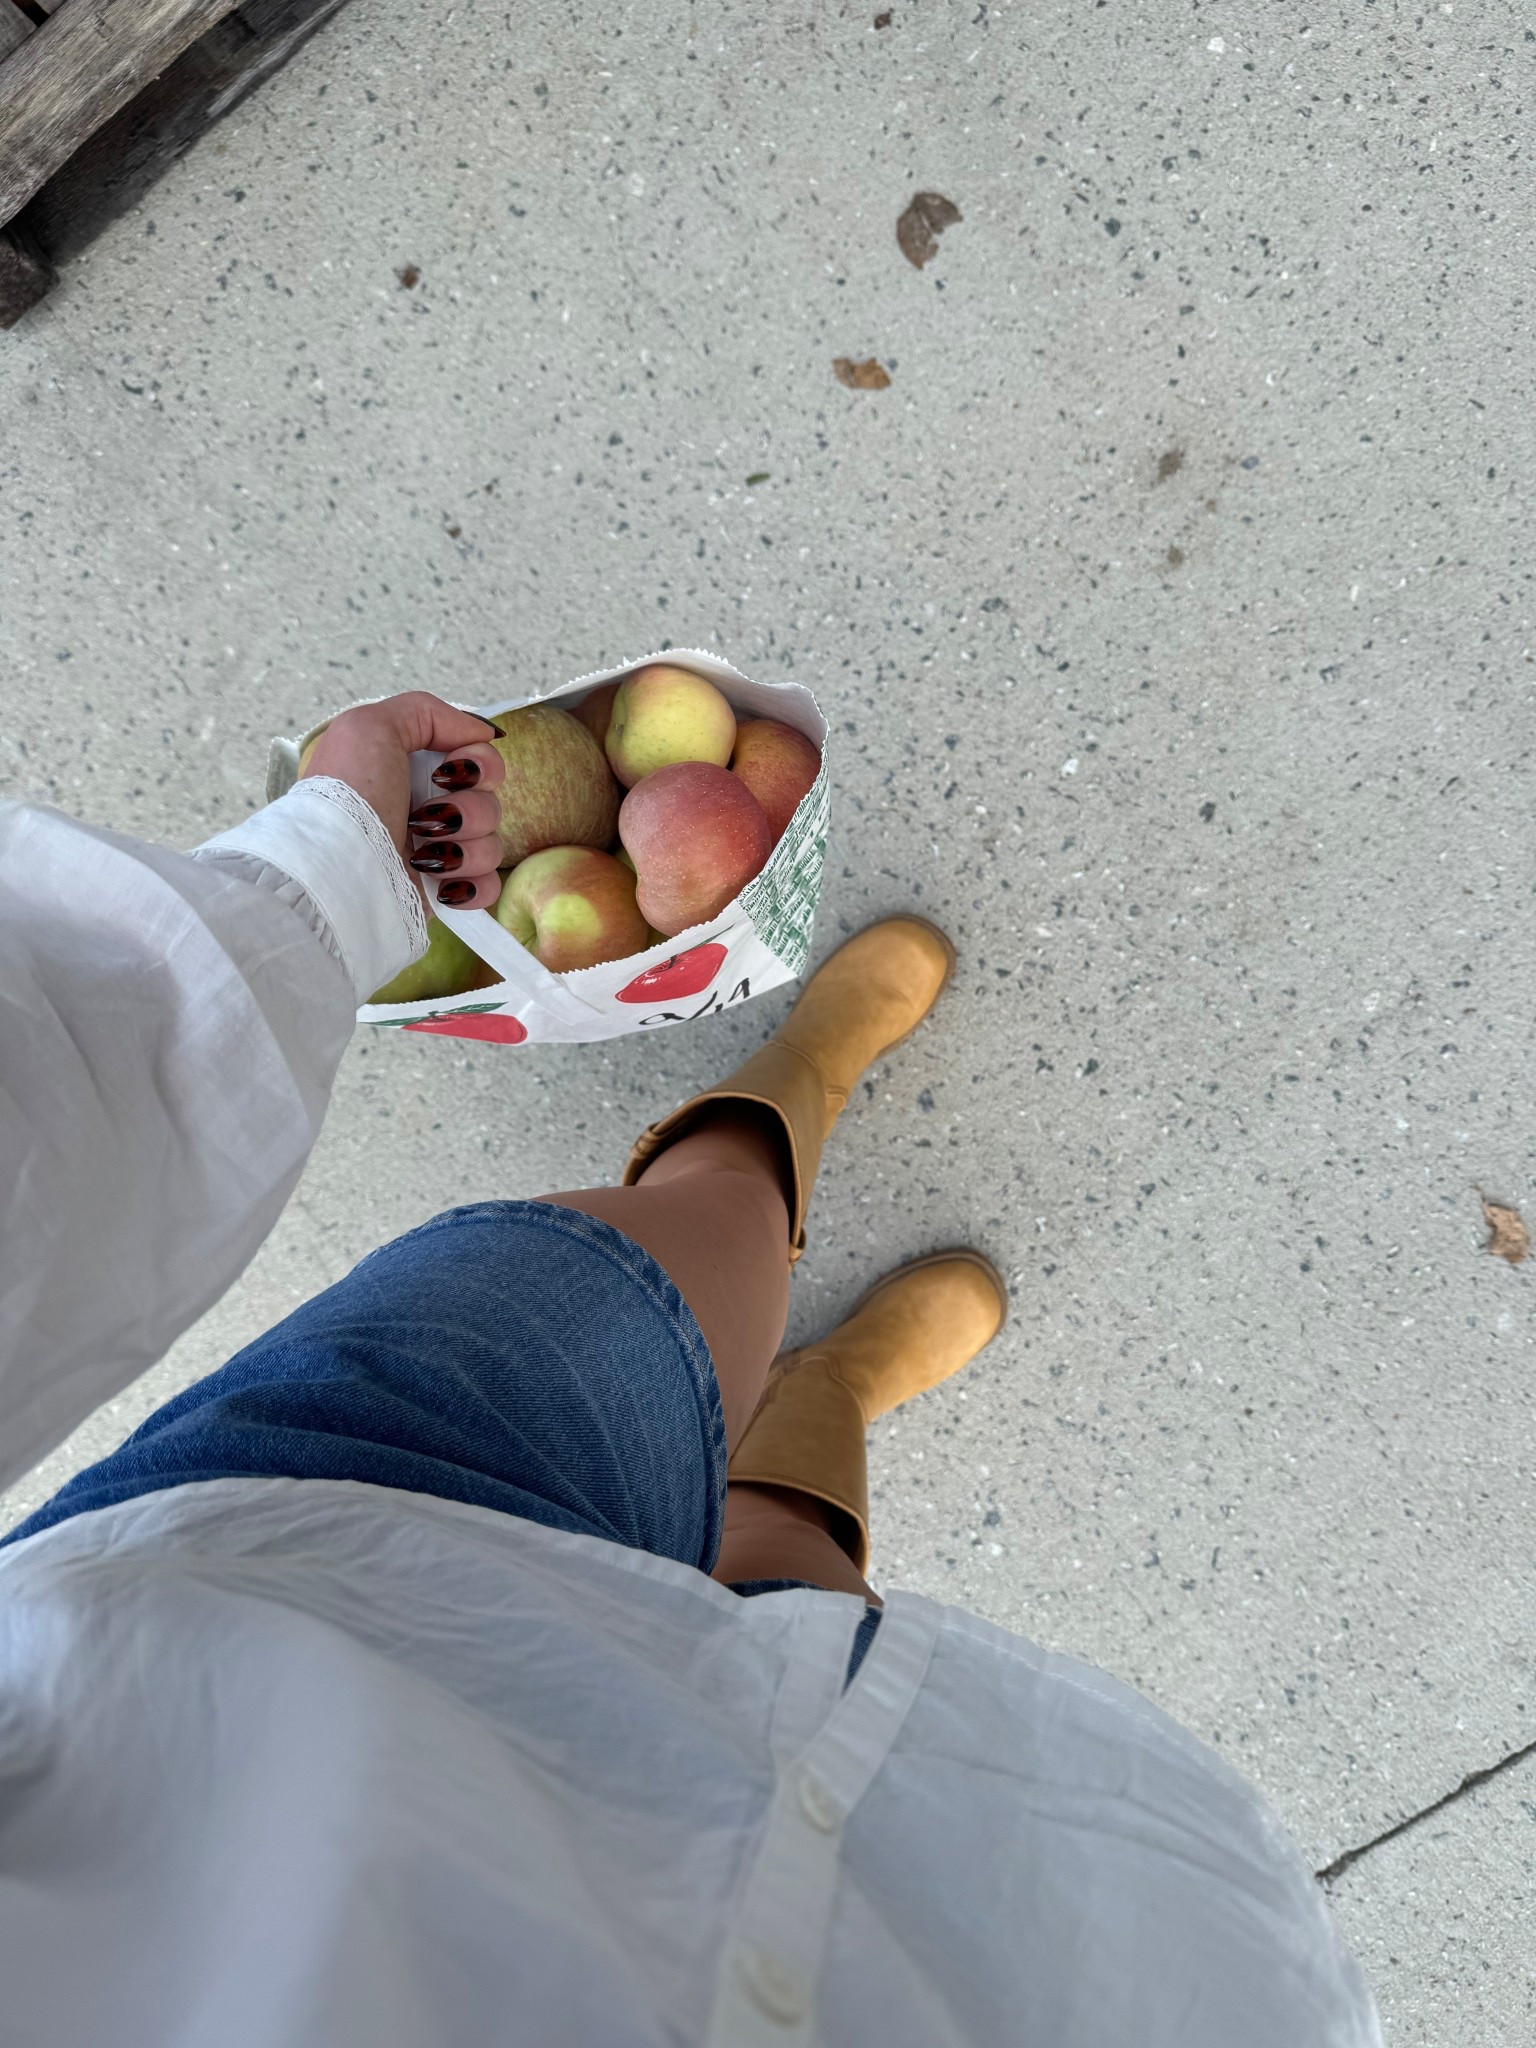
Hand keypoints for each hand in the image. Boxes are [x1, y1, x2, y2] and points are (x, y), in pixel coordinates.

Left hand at [298, 691, 506, 911]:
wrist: (335, 866)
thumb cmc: (347, 795)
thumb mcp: (370, 726)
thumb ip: (427, 712)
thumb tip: (482, 733)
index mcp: (412, 772)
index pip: (478, 760)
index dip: (478, 761)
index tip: (448, 769)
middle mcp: (427, 810)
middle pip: (489, 800)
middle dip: (470, 805)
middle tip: (429, 813)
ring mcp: (438, 854)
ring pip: (492, 843)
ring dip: (465, 845)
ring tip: (424, 854)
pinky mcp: (443, 892)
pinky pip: (488, 886)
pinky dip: (474, 884)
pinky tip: (442, 882)